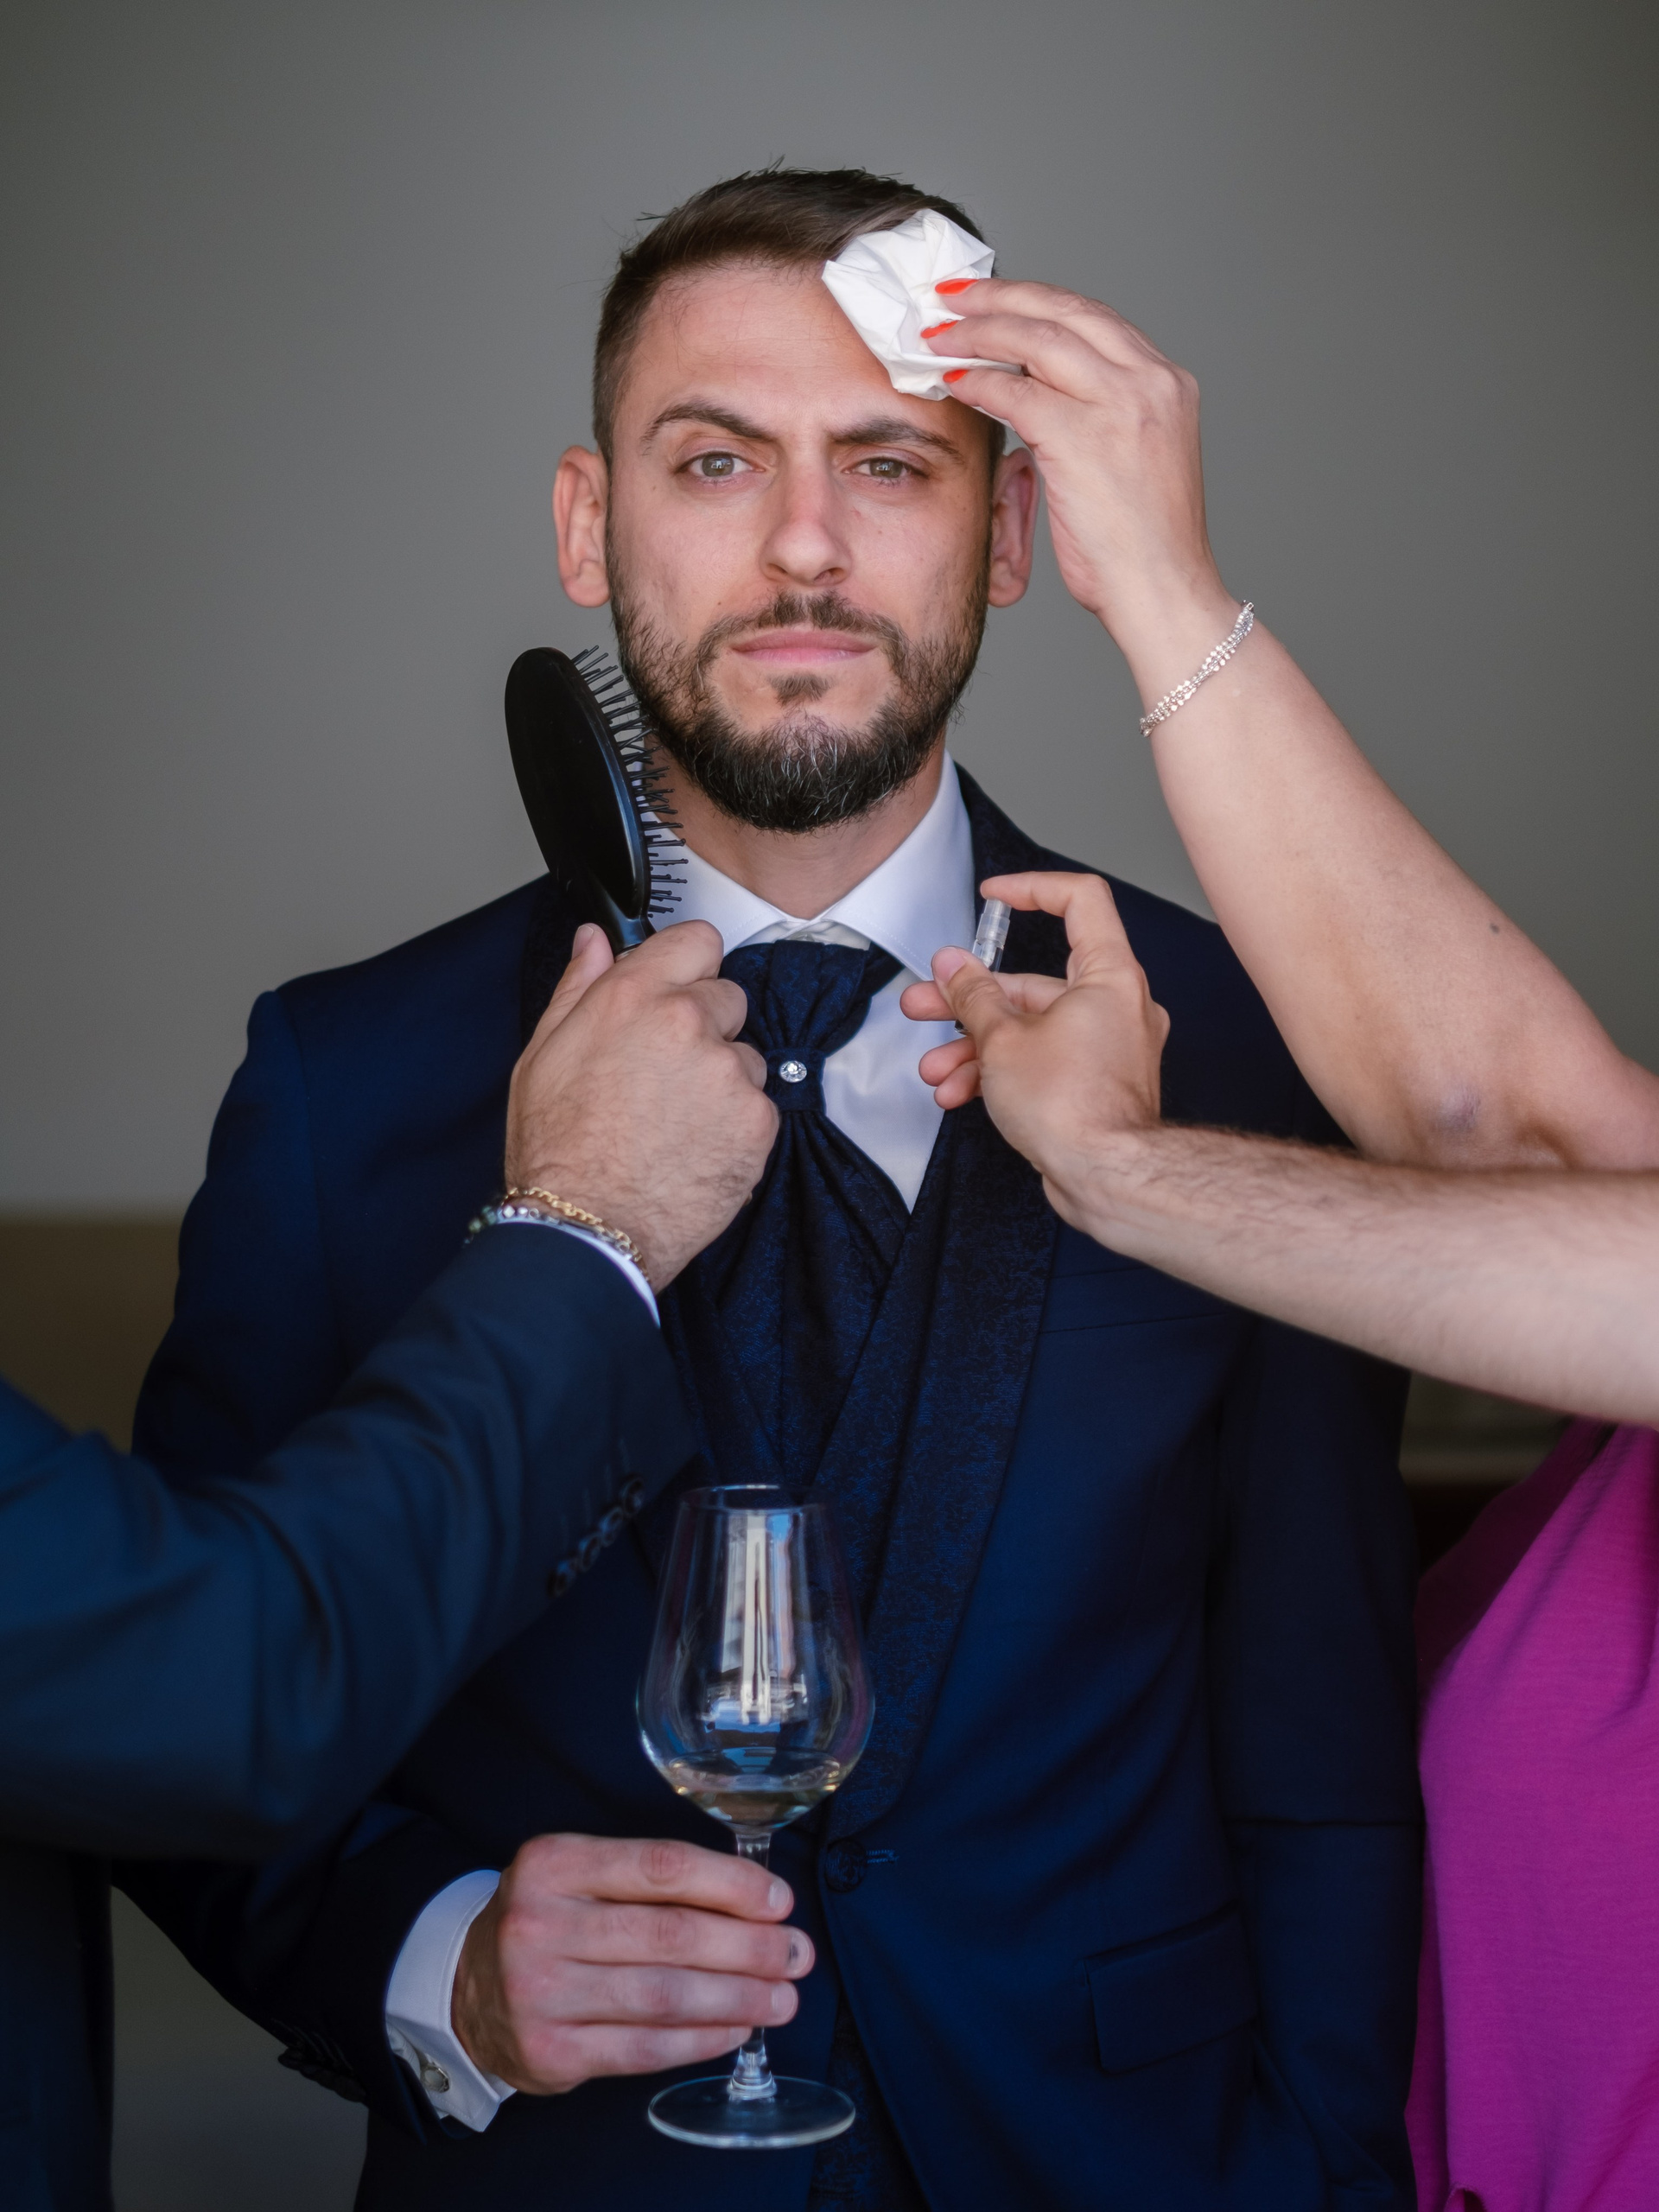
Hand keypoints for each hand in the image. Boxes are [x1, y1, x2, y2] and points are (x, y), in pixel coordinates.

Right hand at [450, 1833, 811, 2095]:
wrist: (469, 1989)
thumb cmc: (552, 1922)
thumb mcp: (582, 1877)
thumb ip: (653, 1881)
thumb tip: (757, 1902)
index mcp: (554, 1862)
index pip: (661, 1867)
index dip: (730, 1884)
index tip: (779, 1901)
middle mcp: (539, 1924)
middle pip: (669, 1934)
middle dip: (747, 1946)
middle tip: (796, 1954)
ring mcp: (539, 1992)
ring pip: (663, 1996)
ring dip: (736, 1998)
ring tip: (781, 1998)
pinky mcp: (549, 2052)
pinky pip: (643, 2047)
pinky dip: (699, 2040)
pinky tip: (735, 2030)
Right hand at [504, 921, 775, 1287]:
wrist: (587, 1228)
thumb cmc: (557, 1148)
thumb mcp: (543, 1053)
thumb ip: (578, 985)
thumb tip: (594, 939)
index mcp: (635, 996)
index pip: (698, 939)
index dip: (688, 966)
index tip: (679, 990)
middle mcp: (689, 1022)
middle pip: (727, 997)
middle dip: (705, 1026)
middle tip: (665, 1075)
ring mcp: (729, 1072)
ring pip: (745, 1057)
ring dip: (722, 1080)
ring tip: (675, 1122)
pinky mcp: (757, 1120)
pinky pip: (758, 1107)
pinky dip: (736, 1126)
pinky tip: (694, 1149)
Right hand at [899, 872, 1169, 1224]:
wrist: (1108, 1179)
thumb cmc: (1075, 1109)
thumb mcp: (1002, 1040)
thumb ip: (974, 996)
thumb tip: (954, 967)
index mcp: (1109, 976)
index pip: (1080, 900)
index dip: (1032, 889)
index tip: (993, 895)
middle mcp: (1117, 1006)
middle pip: (1035, 980)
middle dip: (970, 997)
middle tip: (925, 1002)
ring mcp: (1109, 1047)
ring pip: (1032, 1028)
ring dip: (976, 1045)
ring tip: (935, 1067)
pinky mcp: (1097, 1084)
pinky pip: (1043, 1061)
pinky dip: (1003, 1071)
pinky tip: (961, 1092)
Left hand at [924, 277, 1237, 687]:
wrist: (1165, 593)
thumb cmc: (1143, 548)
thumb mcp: (1134, 462)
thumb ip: (1099, 418)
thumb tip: (1038, 396)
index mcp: (1169, 383)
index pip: (1094, 319)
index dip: (1038, 302)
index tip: (997, 297)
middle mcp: (1152, 382)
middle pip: (1065, 313)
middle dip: (1002, 297)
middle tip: (954, 295)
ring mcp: (1122, 405)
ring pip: (1037, 341)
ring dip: (980, 331)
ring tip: (939, 331)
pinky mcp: (1085, 437)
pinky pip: (1017, 393)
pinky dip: (978, 381)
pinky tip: (952, 379)